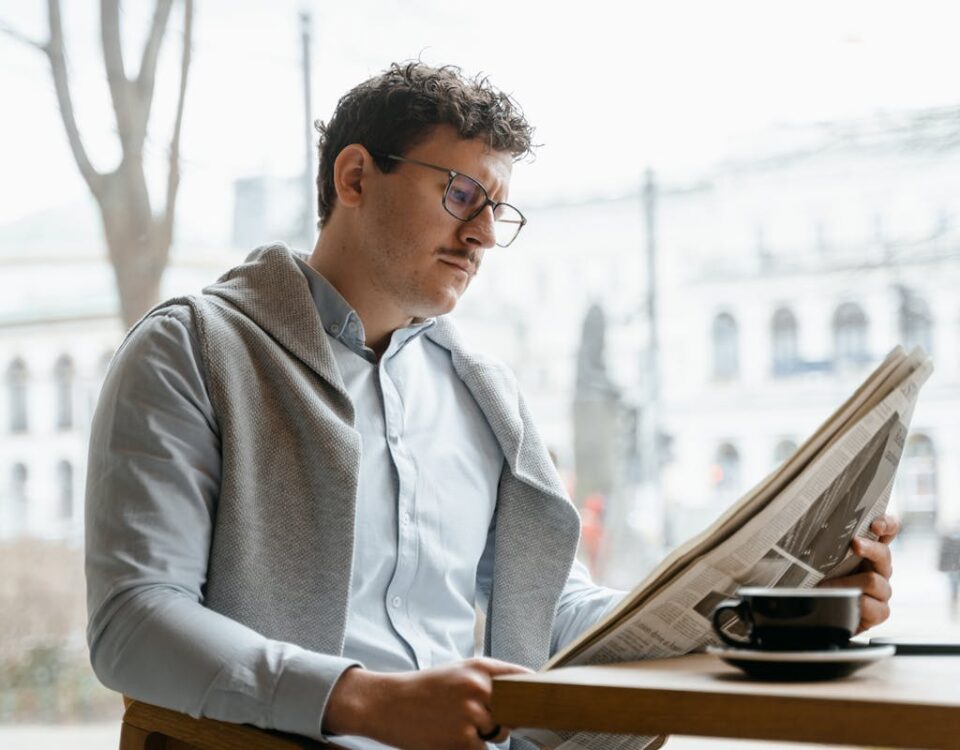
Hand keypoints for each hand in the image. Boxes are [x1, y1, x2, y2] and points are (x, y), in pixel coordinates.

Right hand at [324, 657, 529, 749]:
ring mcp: (472, 714)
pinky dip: (470, 749)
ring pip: (499, 733)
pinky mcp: (463, 739)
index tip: (544, 697)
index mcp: (479, 667)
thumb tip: (522, 693)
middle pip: (514, 710)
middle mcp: (479, 687)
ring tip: (455, 725)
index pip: (523, 677)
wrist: (388, 703)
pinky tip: (449, 737)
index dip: (536, 689)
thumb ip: (487, 680)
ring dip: (484, 735)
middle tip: (477, 716)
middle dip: (503, 717)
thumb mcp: (457, 672)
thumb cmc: (424, 689)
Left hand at [819, 514, 900, 632]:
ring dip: (848, 583)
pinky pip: (876, 607)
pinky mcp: (880, 611)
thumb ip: (824, 540)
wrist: (813, 613)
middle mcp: (878, 567)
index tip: (876, 525)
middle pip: (884, 553)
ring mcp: (881, 590)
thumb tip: (812, 519)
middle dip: (869, 548)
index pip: (887, 531)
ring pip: (875, 580)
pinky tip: (841, 603)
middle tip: (854, 544)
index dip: (887, 524)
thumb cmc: (814, 579)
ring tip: (826, 586)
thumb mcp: (816, 557)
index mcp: (867, 550)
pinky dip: (856, 604)